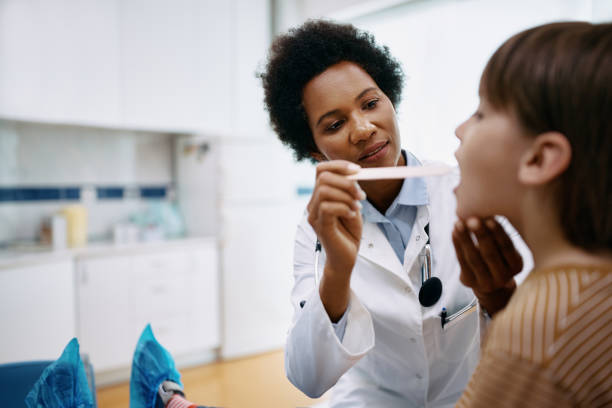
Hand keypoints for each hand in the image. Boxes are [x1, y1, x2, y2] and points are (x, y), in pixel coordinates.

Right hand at [307, 160, 364, 320]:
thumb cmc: (349, 232)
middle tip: (361, 194)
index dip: (339, 165)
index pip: (321, 170)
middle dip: (346, 182)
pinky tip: (352, 215)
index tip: (358, 170)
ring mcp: (314, 215)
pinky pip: (328, 208)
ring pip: (324, 191)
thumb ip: (349, 190)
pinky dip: (344, 208)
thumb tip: (356, 174)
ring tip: (357, 207)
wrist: (346, 258)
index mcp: (320, 196)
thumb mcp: (352, 205)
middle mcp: (313, 204)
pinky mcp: (320, 226)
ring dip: (346, 195)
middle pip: (323, 178)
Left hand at [452, 217, 523, 315]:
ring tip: (459, 223)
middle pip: (490, 254)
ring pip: (473, 258)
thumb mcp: (504, 250)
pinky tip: (454, 232)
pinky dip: (457, 245)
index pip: (507, 248)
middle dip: (481, 235)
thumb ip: (497, 235)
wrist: (490, 284)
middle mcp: (503, 277)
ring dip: (465, 239)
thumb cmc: (499, 257)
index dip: (498, 234)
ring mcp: (486, 282)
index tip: (490, 219)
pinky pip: (462, 261)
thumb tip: (486, 210)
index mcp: (517, 265)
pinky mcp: (469, 282)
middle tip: (472, 219)